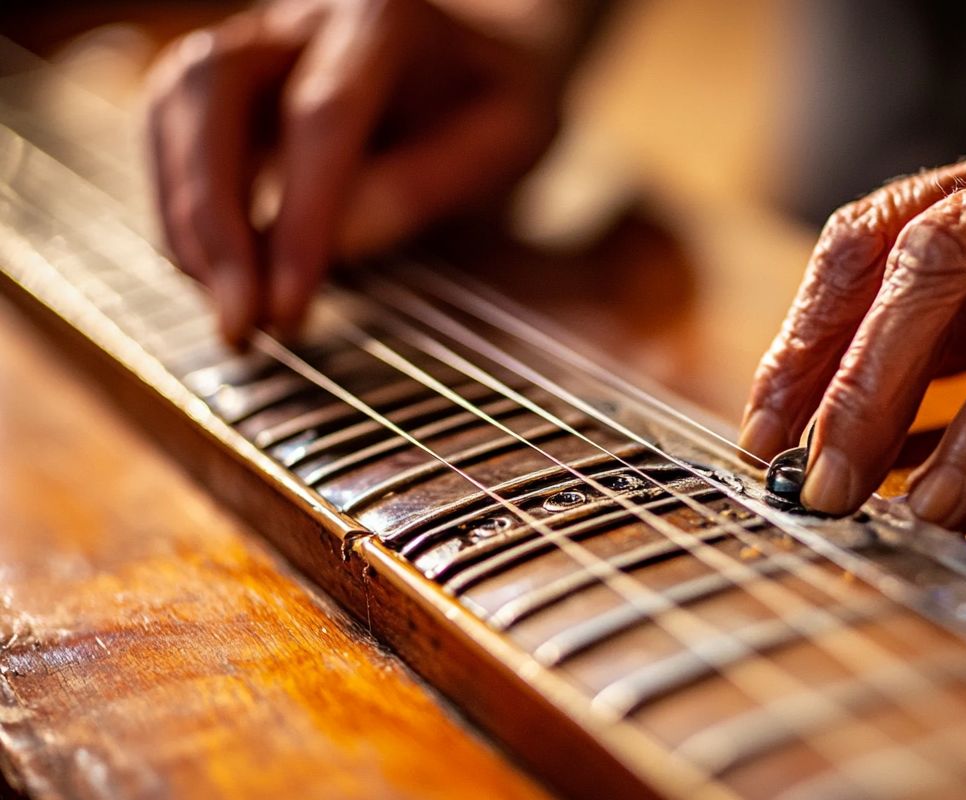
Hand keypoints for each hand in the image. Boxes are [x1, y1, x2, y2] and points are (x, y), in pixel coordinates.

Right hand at [146, 0, 562, 343]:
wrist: (482, 46)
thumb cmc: (501, 95)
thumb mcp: (516, 135)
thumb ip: (438, 178)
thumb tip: (341, 240)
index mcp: (384, 16)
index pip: (321, 117)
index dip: (298, 220)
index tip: (289, 309)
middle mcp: (301, 14)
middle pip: (212, 91)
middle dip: (213, 219)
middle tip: (239, 323)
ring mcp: (254, 40)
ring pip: (174, 106)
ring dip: (185, 219)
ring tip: (230, 312)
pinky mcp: (228, 81)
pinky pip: (170, 131)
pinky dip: (181, 209)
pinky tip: (216, 277)